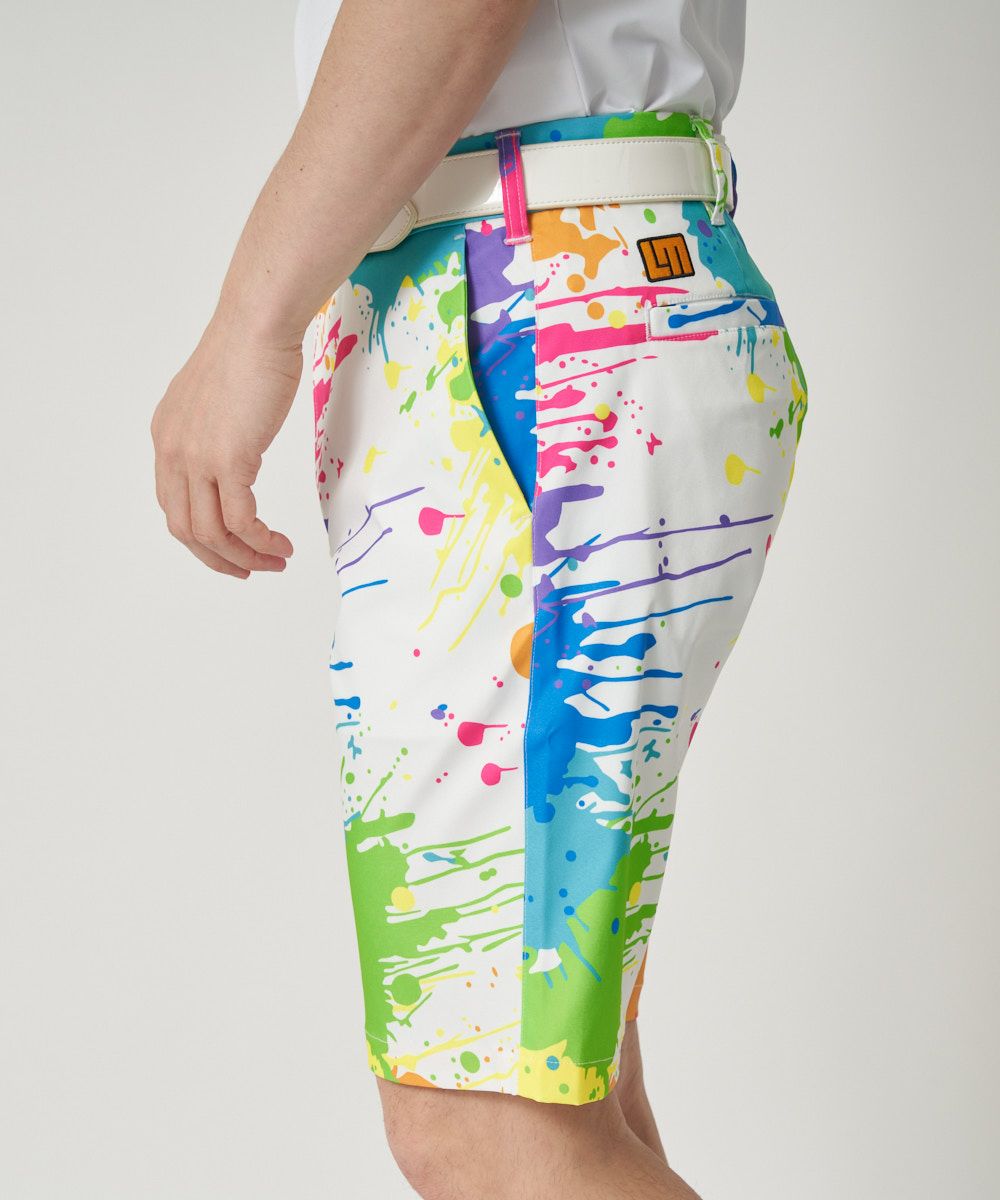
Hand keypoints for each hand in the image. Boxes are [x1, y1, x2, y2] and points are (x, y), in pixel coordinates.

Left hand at [151, 313, 298, 577]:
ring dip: (244, 556)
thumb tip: (234, 454)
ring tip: (275, 560)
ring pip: (211, 533)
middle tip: (253, 569)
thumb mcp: (218, 400)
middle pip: (186, 528)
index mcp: (167, 438)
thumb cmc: (248, 350)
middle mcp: (173, 452)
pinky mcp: (228, 459)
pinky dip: (260, 541)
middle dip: (220, 558)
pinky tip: (280, 544)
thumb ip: (215, 432)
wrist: (256, 327)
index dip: (202, 538)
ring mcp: (197, 457)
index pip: (174, 505)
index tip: (232, 550)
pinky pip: (240, 521)